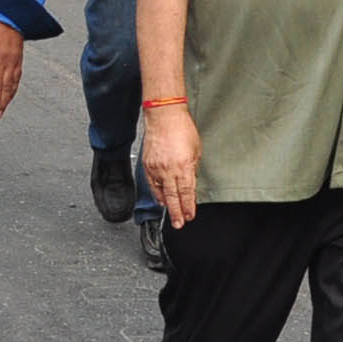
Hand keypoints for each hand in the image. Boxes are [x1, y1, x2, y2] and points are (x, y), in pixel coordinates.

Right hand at [142, 105, 201, 229]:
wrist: (164, 117)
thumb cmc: (182, 129)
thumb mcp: (196, 151)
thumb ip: (192, 169)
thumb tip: (191, 182)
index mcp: (183, 167)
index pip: (187, 193)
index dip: (189, 207)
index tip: (190, 216)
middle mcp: (168, 170)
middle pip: (173, 197)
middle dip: (177, 212)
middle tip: (178, 224)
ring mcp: (155, 168)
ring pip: (160, 192)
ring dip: (166, 204)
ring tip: (171, 213)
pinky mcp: (147, 164)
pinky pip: (151, 184)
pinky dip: (156, 193)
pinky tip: (159, 198)